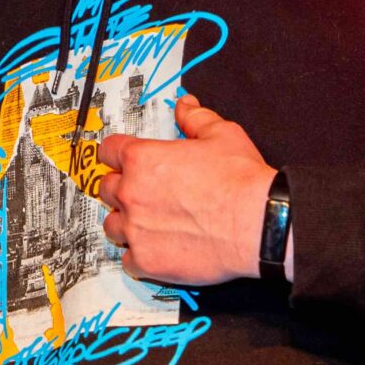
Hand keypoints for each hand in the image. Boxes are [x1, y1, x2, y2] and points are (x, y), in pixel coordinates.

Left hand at [94, 95, 273, 287]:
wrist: (259, 223)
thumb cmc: (241, 178)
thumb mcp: (221, 134)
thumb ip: (195, 118)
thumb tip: (185, 104)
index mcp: (143, 159)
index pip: (108, 151)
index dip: (116, 153)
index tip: (122, 159)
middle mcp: (132, 193)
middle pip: (106, 188)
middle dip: (121, 188)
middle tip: (143, 192)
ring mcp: (136, 230)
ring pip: (112, 225)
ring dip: (126, 222)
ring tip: (148, 223)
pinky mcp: (147, 261)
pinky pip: (128, 260)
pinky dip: (140, 256)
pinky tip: (158, 250)